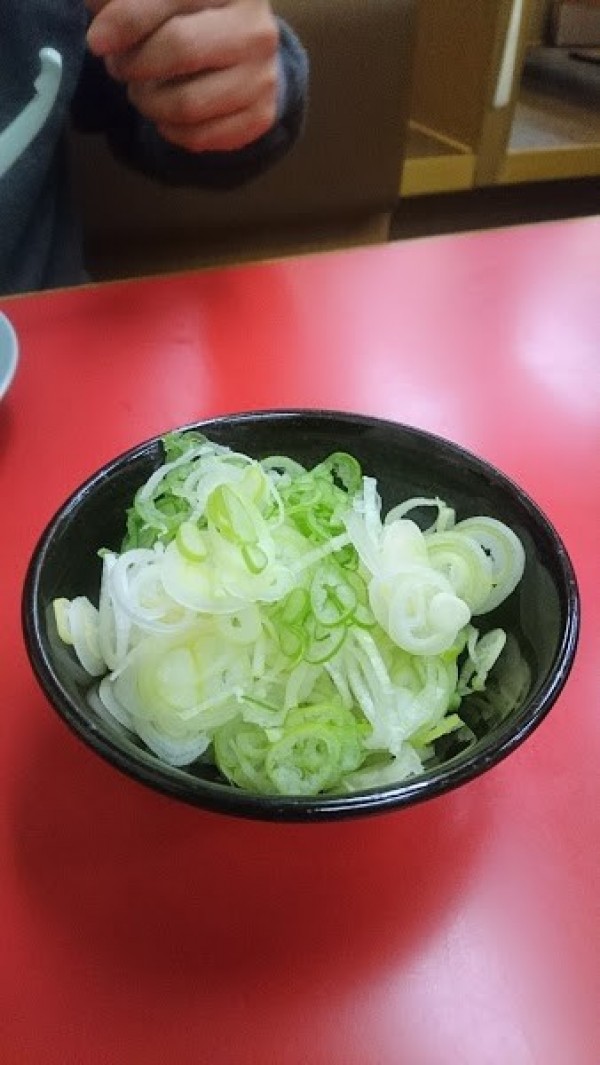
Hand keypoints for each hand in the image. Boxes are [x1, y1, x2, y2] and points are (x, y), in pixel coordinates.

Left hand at [85, 0, 279, 151]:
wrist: (244, 44)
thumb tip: (95, 11)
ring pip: (188, 104)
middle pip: (181, 49)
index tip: (96, 41)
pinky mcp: (261, 114)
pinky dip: (170, 130)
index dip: (125, 21)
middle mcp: (256, 27)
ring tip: (141, 90)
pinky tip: (165, 114)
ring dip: (149, 103)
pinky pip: (201, 137)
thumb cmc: (188, 10)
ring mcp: (263, 74)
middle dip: (135, 63)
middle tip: (119, 67)